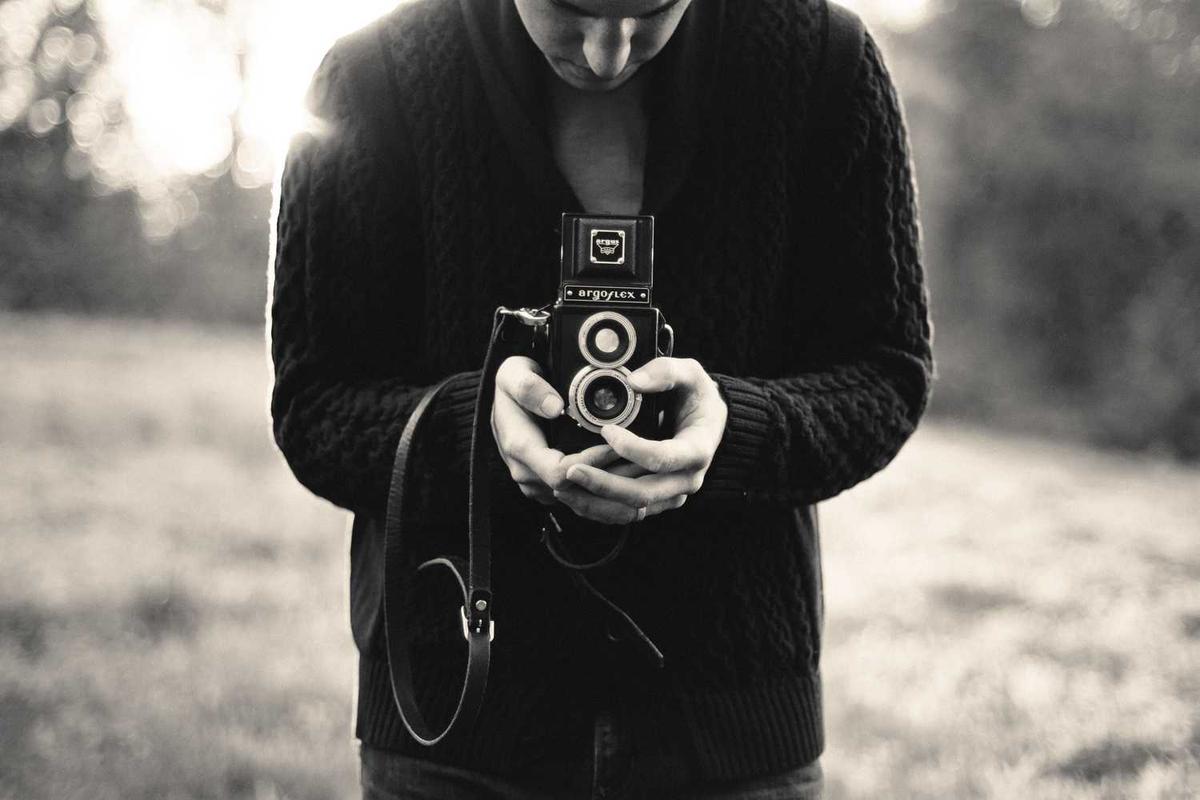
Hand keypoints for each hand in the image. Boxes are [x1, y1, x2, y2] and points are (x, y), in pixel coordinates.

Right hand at [491, 356, 623, 504]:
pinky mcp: (544, 484)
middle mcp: (526, 471)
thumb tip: (553, 407)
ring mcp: (535, 481)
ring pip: (576, 498)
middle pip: (573, 491)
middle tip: (638, 459)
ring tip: (635, 467)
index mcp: (521, 448)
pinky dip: (598, 489)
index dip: (591, 464)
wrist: (503, 397)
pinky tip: (620, 474)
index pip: (560, 473)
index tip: (615, 447)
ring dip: (607, 487)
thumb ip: (529, 387)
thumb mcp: (513, 373)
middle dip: (607, 477)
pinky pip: (574, 496)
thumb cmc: (511, 383)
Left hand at [558, 357, 727, 523]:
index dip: (632, 448)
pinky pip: (626, 513)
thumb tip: (635, 380)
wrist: (709, 423)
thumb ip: (666, 372)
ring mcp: (672, 494)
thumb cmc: (698, 398)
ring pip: (631, 509)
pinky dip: (599, 507)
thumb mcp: (691, 375)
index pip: (662, 458)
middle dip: (604, 485)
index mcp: (697, 450)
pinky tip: (575, 494)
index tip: (607, 431)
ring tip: (564, 486)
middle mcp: (687, 479)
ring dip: (595, 502)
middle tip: (571, 470)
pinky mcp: (657, 501)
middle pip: (642, 493)